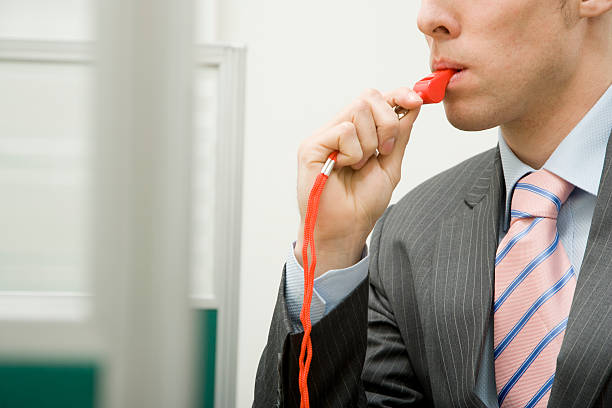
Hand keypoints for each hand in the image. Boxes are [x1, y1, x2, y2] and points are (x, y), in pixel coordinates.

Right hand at [295, 87, 422, 277]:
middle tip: (383, 151)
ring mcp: (324, 137)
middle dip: (387, 123)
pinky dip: (353, 153)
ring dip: (370, 143)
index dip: (396, 95)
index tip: (416, 101)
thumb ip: (399, 136)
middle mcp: (338, 130)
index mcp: (356, 134)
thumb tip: (411, 107)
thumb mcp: (390, 166)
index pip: (375, 100)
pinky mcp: (311, 146)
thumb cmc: (362, 204)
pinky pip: (344, 131)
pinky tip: (344, 168)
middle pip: (368, 97)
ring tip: (359, 165)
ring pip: (358, 111)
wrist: (345, 229)